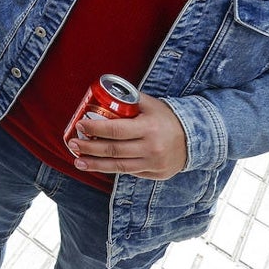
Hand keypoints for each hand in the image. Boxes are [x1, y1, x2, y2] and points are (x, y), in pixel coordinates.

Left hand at [67, 94, 186, 179]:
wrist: (195, 138)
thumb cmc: (167, 117)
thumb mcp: (150, 104)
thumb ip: (129, 100)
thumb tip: (103, 93)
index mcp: (149, 128)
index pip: (116, 130)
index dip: (95, 128)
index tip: (80, 125)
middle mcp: (151, 148)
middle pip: (113, 150)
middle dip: (89, 147)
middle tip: (72, 143)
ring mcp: (153, 164)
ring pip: (118, 167)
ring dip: (95, 164)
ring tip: (78, 161)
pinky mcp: (155, 174)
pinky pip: (129, 172)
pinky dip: (112, 169)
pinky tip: (98, 165)